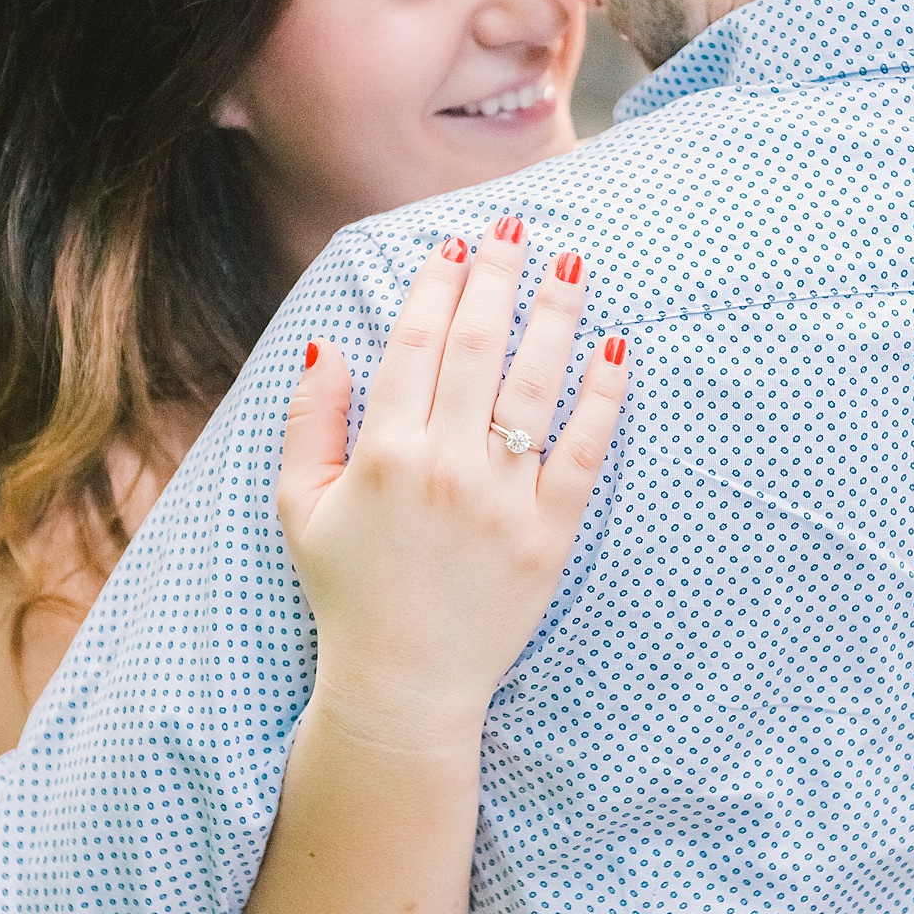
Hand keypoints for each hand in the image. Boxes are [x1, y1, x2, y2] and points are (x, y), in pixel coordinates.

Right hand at [277, 215, 628, 744]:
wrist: (403, 685)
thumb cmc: (348, 593)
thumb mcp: (298, 507)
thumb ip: (309, 422)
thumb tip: (325, 345)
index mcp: (383, 455)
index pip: (414, 345)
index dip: (436, 288)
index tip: (454, 247)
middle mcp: (445, 467)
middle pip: (477, 348)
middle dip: (498, 278)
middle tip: (515, 229)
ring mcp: (503, 500)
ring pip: (536, 385)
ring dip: (555, 316)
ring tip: (571, 265)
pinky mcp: (550, 533)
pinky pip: (584, 450)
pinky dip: (602, 397)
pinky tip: (614, 348)